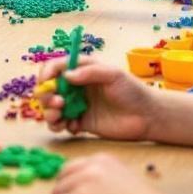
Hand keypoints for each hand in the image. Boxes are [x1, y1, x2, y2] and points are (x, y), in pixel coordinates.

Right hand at [34, 57, 156, 139]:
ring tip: (58, 115)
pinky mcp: (80, 123)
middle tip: (57, 102)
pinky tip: (70, 126)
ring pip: (50, 108)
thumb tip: (66, 76)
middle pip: (48, 89)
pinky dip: (58, 126)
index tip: (46, 82)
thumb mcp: (113, 75)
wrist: (147, 116)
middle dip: (45, 95)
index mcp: (81, 70)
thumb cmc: (133, 91)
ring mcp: (76, 105)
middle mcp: (75, 87)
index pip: (55, 68)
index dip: (46, 74)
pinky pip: (60, 124)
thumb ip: (90, 72)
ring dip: (48, 112)